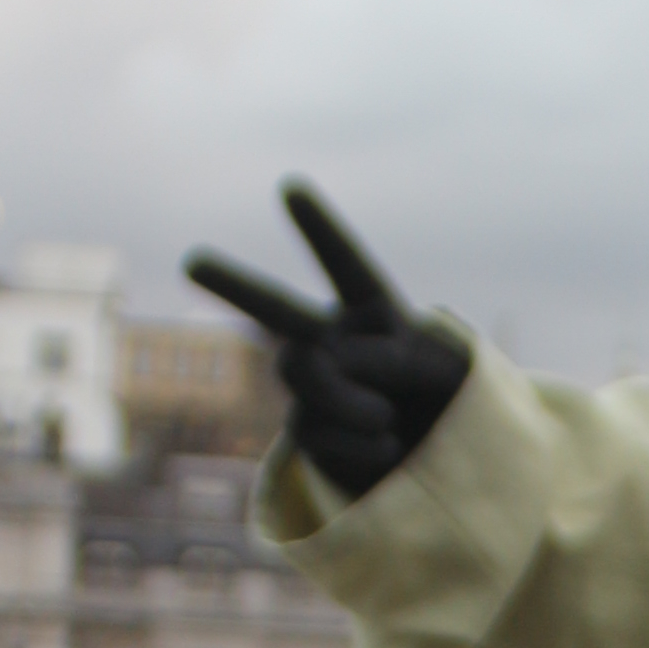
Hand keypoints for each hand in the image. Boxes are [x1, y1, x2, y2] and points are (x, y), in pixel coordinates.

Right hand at [181, 182, 469, 499]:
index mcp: (374, 311)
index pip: (346, 265)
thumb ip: (388, 357)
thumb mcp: (443, 370)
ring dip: (351, 401)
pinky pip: (316, 431)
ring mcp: (315, 388)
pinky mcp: (310, 435)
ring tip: (388, 418)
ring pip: (304, 375)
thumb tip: (323, 366)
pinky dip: (359, 444)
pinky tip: (386, 449)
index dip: (319, 229)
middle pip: (276, 308)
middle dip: (230, 283)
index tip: (290, 187)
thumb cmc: (456, 402)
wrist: (443, 460)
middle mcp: (333, 341)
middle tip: (192, 261)